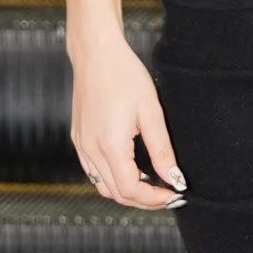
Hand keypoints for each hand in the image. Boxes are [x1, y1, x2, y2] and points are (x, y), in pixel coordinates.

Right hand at [68, 30, 185, 210]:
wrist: (95, 53)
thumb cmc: (124, 74)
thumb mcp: (151, 112)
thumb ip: (161, 150)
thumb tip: (174, 178)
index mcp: (110, 144)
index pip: (131, 190)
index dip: (154, 199)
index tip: (173, 194)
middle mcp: (91, 149)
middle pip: (116, 194)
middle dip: (143, 200)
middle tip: (167, 194)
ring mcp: (81, 145)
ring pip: (103, 186)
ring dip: (127, 191)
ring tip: (152, 183)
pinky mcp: (78, 139)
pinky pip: (93, 171)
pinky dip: (113, 178)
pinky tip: (131, 169)